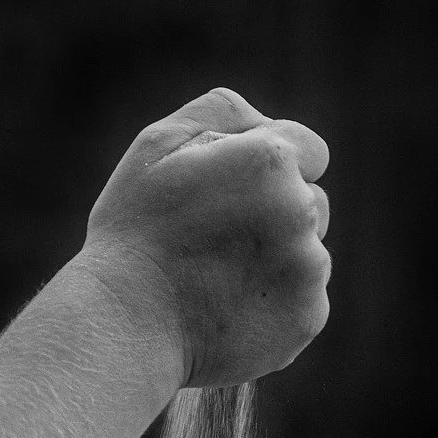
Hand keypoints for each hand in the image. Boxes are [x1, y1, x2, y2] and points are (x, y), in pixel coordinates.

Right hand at [80, 88, 330, 387]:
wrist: (125, 325)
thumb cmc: (135, 232)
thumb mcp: (156, 145)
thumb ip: (222, 113)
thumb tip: (268, 123)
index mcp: (269, 159)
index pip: (310, 149)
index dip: (269, 168)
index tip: (233, 191)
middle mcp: (300, 209)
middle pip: (312, 202)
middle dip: (276, 213)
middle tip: (214, 239)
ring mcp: (308, 267)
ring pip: (308, 253)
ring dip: (277, 259)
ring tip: (217, 278)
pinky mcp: (308, 317)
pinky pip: (303, 300)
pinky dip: (274, 304)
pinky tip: (228, 309)